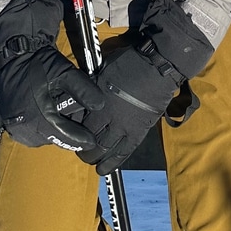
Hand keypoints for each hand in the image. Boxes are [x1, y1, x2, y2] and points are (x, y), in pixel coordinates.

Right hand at [0, 0, 103, 150]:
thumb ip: (83, 89)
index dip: (80, 140)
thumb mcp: (65, 73)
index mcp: (39, 117)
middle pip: (54, 138)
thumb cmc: (39, 65)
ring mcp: (16, 130)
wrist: (13, 59)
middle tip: (79, 124)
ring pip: (43, 138)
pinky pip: (31, 135)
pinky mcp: (10, 127)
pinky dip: (42, 129)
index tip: (92, 142)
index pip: (65, 136)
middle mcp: (26, 129)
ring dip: (54, 131)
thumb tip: (99, 106)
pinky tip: (49, 117)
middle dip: (68, 133)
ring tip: (63, 117)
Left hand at [77, 42, 181, 174]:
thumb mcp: (104, 69)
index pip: (79, 124)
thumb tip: (84, 93)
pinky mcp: (138, 131)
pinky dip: (113, 163)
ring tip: (92, 161)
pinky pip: (123, 152)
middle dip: (83, 149)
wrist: (158, 65)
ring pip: (104, 150)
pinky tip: (105, 170)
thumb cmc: (130, 61)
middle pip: (89, 140)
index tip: (73, 133)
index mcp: (97, 100)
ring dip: (95, 158)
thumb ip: (93, 86)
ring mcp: (124, 126)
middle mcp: (108, 116)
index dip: (74, 131)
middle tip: (81, 150)